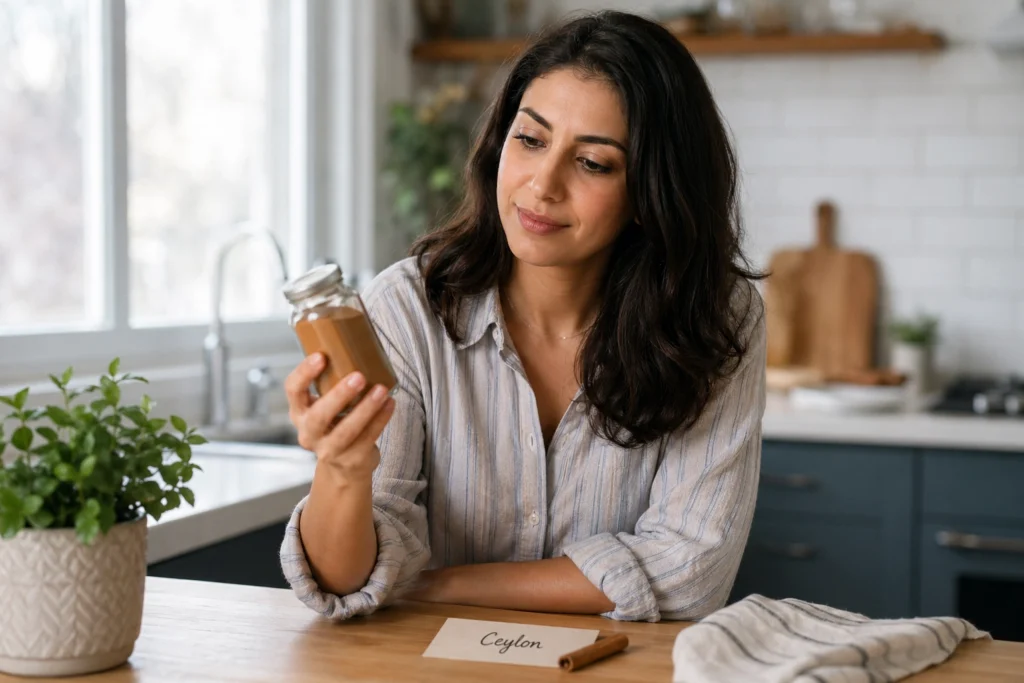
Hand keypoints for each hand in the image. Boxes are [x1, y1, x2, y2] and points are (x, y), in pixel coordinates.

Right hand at [285, 353, 395, 481]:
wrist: (344, 466)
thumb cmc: (337, 423)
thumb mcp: (326, 404)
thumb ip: (333, 382)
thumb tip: (356, 342)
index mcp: (299, 412)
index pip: (293, 390)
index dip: (304, 373)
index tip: (321, 356)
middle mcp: (308, 433)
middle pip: (318, 416)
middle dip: (339, 395)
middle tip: (358, 376)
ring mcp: (328, 450)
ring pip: (345, 431)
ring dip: (365, 409)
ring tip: (381, 390)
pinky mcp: (351, 460)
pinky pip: (367, 439)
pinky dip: (380, 419)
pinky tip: (390, 403)